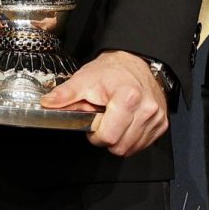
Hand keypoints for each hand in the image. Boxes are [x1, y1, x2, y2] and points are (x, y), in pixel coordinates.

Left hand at [41, 51, 167, 157]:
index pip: (108, 137)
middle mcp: (146, 109)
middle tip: (104, 119)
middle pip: (119, 146)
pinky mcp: (162, 123)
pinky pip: (142, 144)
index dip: (95, 134)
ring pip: (131, 149)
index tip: (94, 121)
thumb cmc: (111, 71)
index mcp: (127, 98)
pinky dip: (131, 138)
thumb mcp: (84, 79)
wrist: (135, 61)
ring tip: (115, 118)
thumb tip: (47, 104)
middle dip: (106, 137)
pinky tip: (126, 122)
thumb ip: (65, 94)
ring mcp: (156, 117)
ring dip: (119, 139)